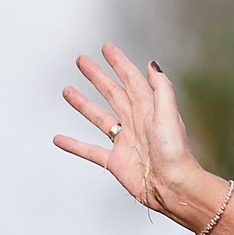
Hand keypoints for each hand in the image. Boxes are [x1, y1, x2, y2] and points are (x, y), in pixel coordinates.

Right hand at [53, 42, 213, 223]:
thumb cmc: (175, 152)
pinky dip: (73, 145)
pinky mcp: (115, 162)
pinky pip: (89, 151)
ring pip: (99, 118)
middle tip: (81, 61)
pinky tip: (57, 139)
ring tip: (67, 90)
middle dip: (97, 77)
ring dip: (83, 104)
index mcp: (149, 109)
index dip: (119, 63)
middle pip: (112, 93)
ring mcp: (124, 142)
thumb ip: (161, 89)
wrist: (174, 187)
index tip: (106, 47)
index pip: (131, 80)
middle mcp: (136, 123)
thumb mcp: (169, 115)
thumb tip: (151, 63)